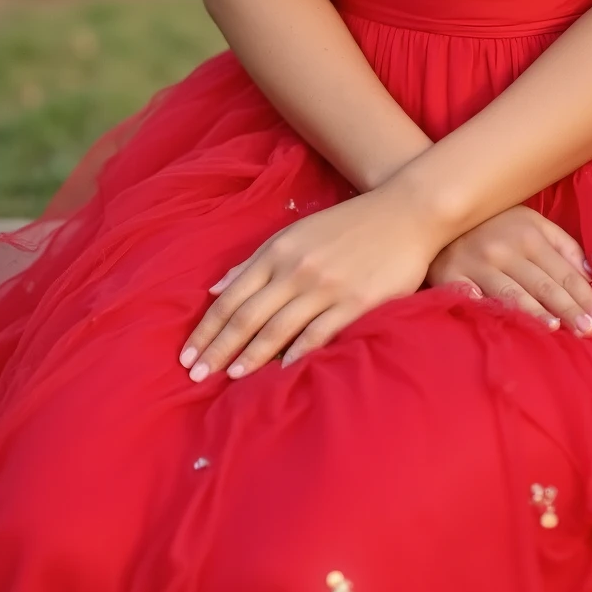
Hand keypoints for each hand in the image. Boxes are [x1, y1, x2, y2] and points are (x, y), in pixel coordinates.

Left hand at [179, 186, 437, 379]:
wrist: (405, 213)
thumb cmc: (346, 225)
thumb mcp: (295, 233)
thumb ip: (255, 262)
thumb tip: (215, 289)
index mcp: (278, 251)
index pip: (231, 297)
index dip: (207, 329)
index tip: (187, 355)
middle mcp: (296, 269)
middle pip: (247, 316)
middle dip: (218, 348)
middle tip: (196, 375)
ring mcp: (325, 287)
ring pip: (278, 328)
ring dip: (250, 356)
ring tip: (230, 377)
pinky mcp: (355, 302)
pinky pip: (319, 334)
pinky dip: (297, 355)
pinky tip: (281, 373)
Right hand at [428, 207, 591, 335]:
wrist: (440, 213)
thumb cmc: (495, 223)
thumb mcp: (532, 223)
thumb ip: (564, 247)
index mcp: (529, 235)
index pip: (564, 272)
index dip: (583, 296)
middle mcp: (504, 249)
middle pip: (542, 284)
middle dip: (567, 309)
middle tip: (588, 332)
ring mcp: (475, 263)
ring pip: (510, 293)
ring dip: (532, 311)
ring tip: (553, 328)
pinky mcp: (449, 277)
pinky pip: (469, 297)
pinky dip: (483, 308)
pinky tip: (498, 321)